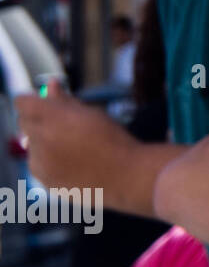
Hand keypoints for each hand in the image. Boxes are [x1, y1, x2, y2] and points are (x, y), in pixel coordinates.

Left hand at [15, 79, 131, 192]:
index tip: (46, 103)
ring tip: (73, 148)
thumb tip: (51, 85)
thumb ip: (65, 100)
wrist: (127, 176)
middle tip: (64, 126)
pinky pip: (39, 165)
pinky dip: (50, 162)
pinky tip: (73, 163)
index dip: (34, 101)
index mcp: (52, 119)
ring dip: (44, 142)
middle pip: (25, 123)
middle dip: (39, 121)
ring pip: (31, 145)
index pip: (23, 103)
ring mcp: (40, 164)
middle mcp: (40, 141)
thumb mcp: (91, 114)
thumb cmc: (114, 141)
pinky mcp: (44, 182)